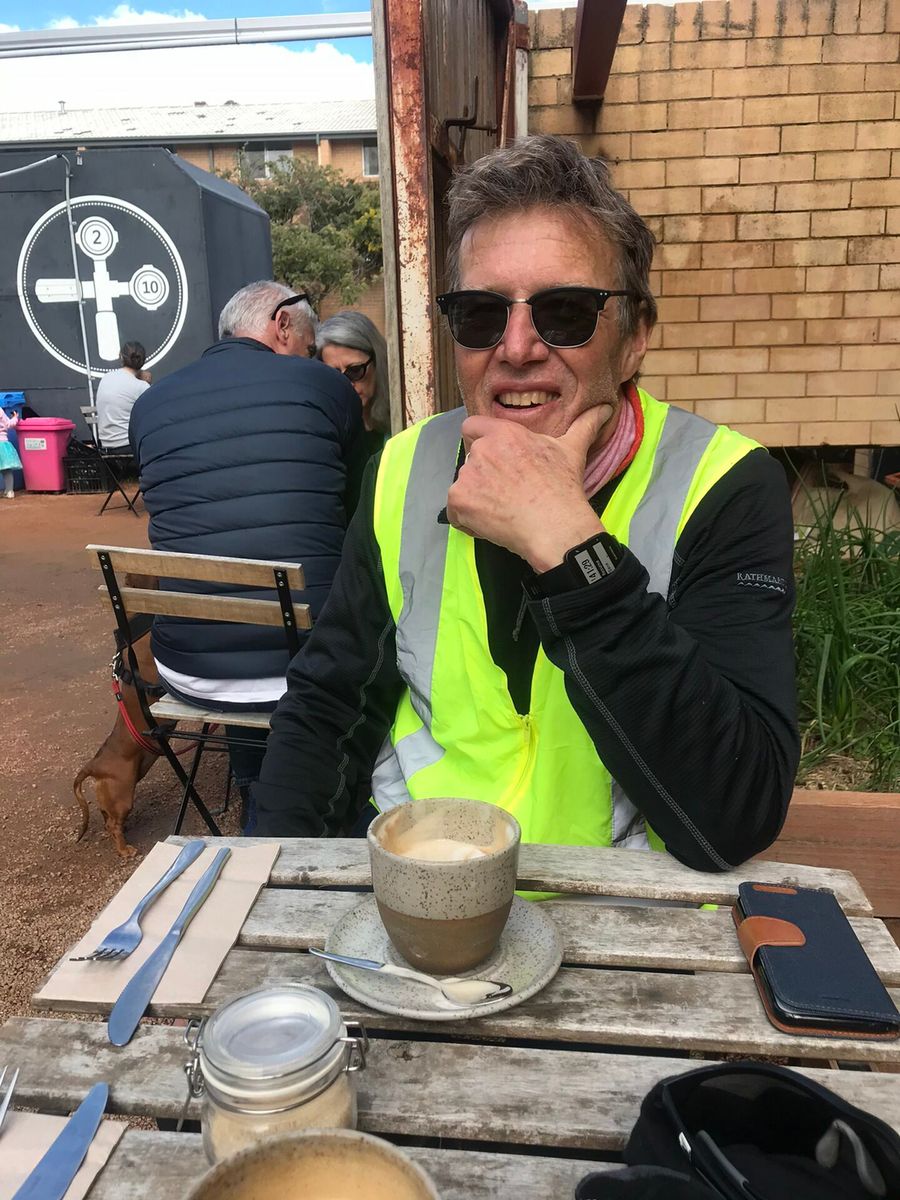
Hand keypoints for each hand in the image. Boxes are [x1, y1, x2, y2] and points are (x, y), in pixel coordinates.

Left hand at [445, 404, 614, 571]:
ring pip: (464, 486)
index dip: (478, 442)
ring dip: (477, 498)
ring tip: (504, 511)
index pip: (471, 426)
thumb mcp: (573, 450)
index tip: (494, 460)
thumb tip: (606, 407)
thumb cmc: (563, 488)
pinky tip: (492, 525)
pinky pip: (455, 512)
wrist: (555, 526)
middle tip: (507, 493)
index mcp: (504, 434)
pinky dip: (468, 520)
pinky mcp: (459, 501)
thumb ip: (584, 425)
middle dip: (483, 475)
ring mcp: (467, 476)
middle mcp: (481, 450)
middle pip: (470, 460)